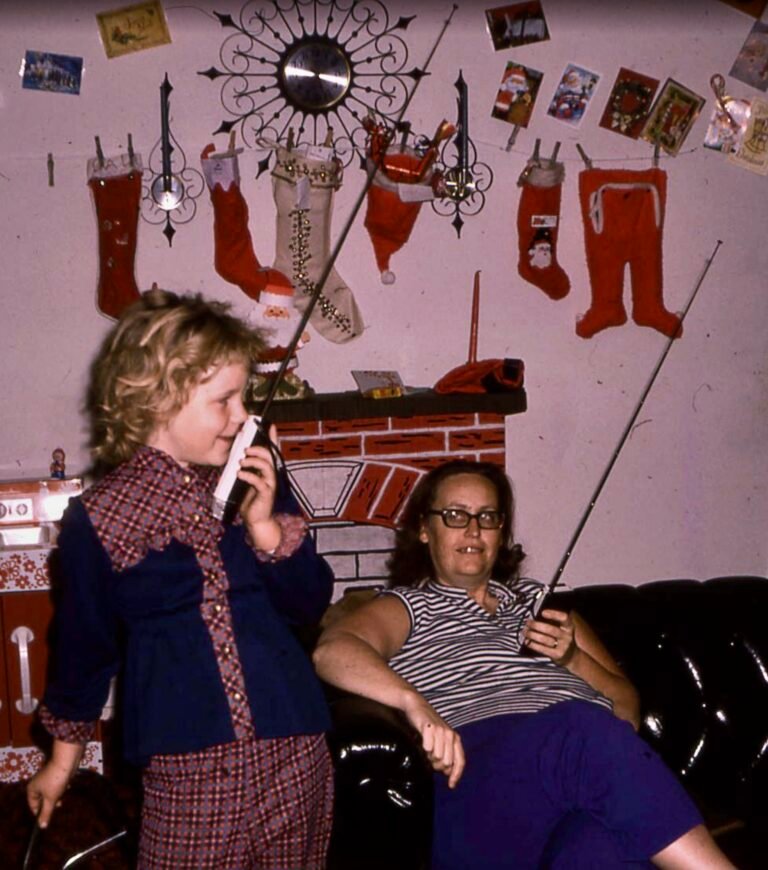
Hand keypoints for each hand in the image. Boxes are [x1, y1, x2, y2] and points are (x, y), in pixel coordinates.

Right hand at [26, 761, 70, 827]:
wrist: (66, 762)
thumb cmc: (56, 781)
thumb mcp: (50, 799)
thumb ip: (46, 813)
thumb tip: (42, 827)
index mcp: (32, 789)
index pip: (33, 805)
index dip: (40, 812)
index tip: (48, 817)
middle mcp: (37, 784)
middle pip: (42, 800)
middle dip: (51, 803)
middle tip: (59, 804)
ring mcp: (46, 779)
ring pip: (51, 793)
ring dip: (57, 795)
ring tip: (63, 794)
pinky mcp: (55, 776)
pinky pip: (57, 786)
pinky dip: (62, 788)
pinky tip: (67, 785)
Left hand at [238, 424, 279, 547]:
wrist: (256, 520)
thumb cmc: (251, 500)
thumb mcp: (247, 481)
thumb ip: (245, 469)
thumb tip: (236, 456)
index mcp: (267, 470)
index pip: (272, 451)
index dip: (272, 438)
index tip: (270, 426)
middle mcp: (271, 475)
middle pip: (270, 455)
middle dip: (258, 449)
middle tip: (245, 448)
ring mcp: (270, 484)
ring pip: (267, 466)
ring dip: (253, 461)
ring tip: (241, 461)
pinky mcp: (266, 493)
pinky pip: (259, 481)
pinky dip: (249, 476)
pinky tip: (240, 474)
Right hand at [402, 692, 464, 787]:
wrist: (416, 706)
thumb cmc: (428, 727)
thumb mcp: (440, 740)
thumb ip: (446, 754)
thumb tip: (447, 772)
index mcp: (455, 738)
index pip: (460, 761)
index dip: (456, 775)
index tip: (450, 786)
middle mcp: (450, 734)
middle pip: (447, 762)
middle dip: (437, 765)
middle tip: (430, 758)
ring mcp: (440, 730)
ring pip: (437, 756)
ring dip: (429, 757)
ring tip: (425, 748)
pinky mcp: (429, 727)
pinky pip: (428, 748)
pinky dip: (424, 748)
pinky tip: (422, 742)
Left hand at [522, 608, 576, 665]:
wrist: (571, 656)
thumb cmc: (561, 638)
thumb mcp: (562, 628)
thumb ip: (553, 621)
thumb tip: (535, 615)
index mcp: (569, 626)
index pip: (564, 618)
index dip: (554, 614)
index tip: (543, 613)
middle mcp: (568, 636)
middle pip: (551, 629)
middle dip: (536, 625)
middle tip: (528, 623)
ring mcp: (564, 647)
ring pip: (545, 639)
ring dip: (532, 634)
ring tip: (525, 632)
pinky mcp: (558, 655)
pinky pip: (543, 649)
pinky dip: (533, 644)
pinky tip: (527, 641)